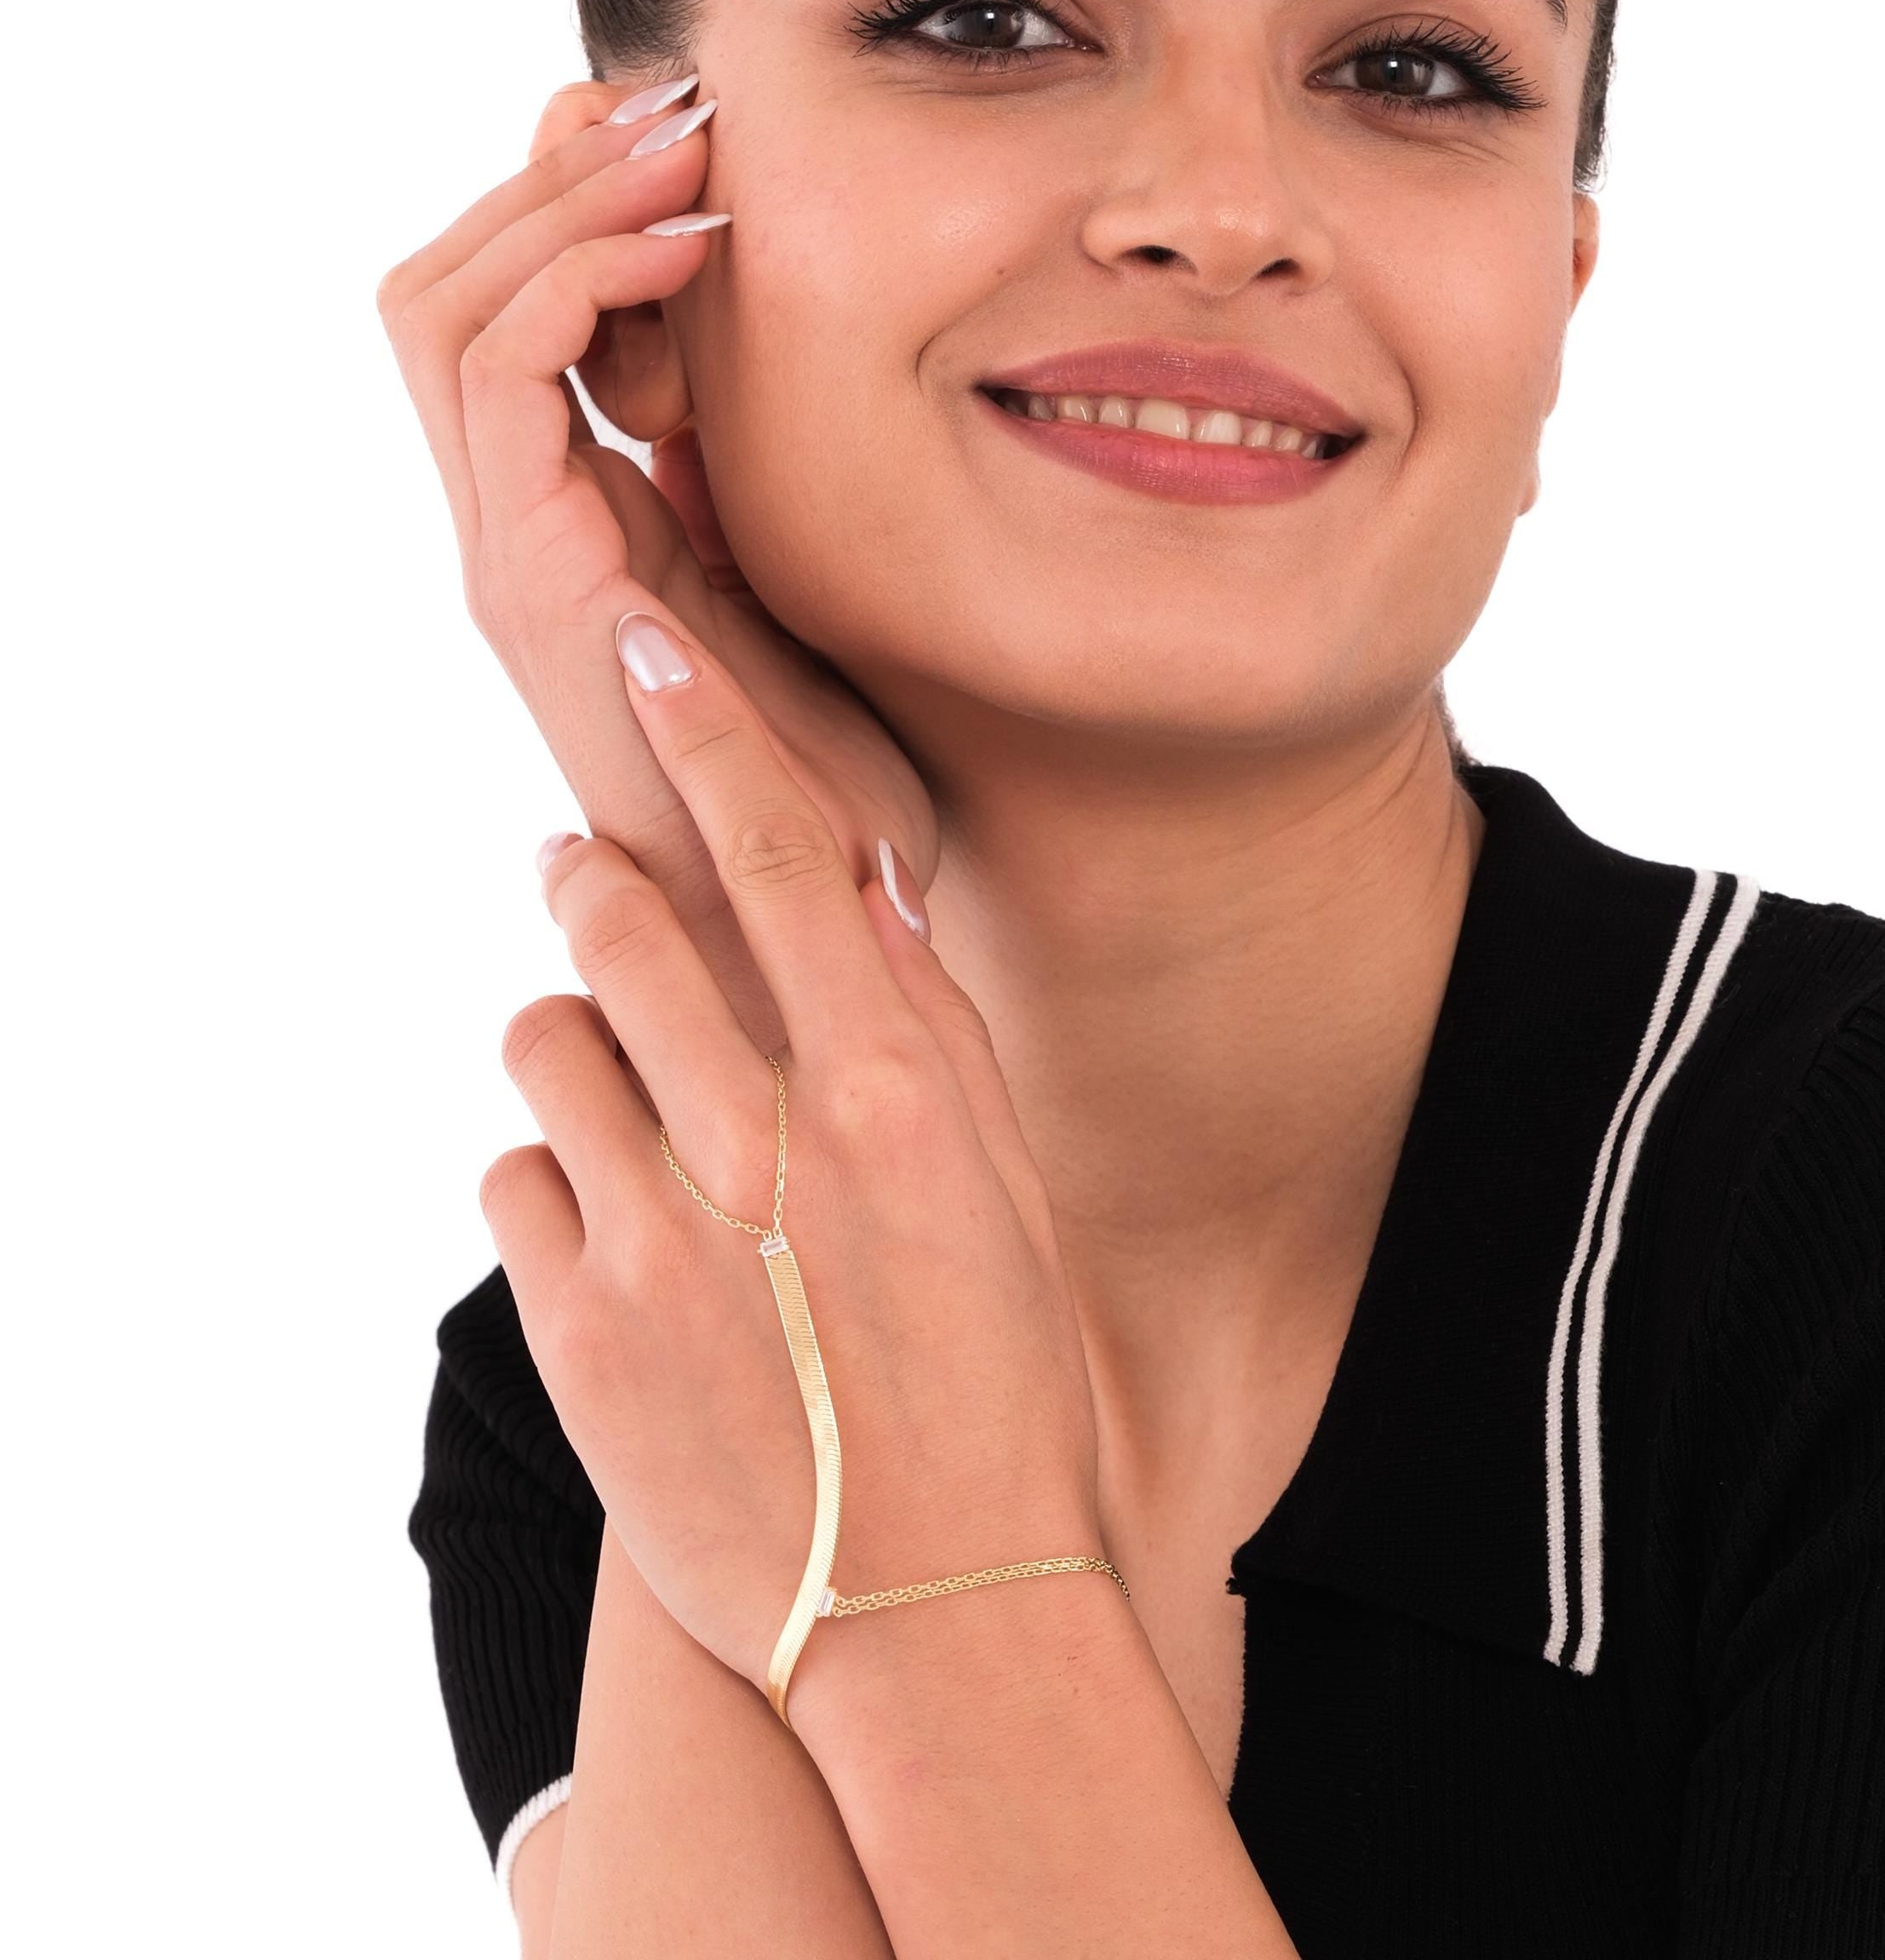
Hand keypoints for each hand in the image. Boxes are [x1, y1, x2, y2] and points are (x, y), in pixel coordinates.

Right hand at [374, 79, 936, 1059]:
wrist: (808, 916)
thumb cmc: (824, 772)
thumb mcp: (809, 580)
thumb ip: (766, 472)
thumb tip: (781, 352)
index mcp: (577, 507)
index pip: (510, 307)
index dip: (576, 200)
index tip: (701, 129)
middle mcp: (519, 516)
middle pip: (447, 282)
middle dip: (549, 170)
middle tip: (678, 98)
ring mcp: (512, 542)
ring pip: (443, 306)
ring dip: (558, 198)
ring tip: (685, 139)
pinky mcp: (532, 570)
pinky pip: (500, 373)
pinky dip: (578, 276)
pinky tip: (694, 243)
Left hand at [486, 604, 1105, 1691]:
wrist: (933, 1608)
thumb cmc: (999, 1386)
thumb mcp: (1007, 1191)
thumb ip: (928, 1036)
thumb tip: (861, 894)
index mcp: (893, 1094)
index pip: (783, 854)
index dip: (709, 731)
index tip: (647, 644)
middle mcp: (768, 1144)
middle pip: (627, 923)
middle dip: (592, 871)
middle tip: (584, 866)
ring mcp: (658, 1236)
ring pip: (544, 1038)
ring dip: (570, 1027)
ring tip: (615, 1075)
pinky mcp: (575, 1328)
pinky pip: (509, 1178)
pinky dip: (550, 1170)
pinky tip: (614, 1218)